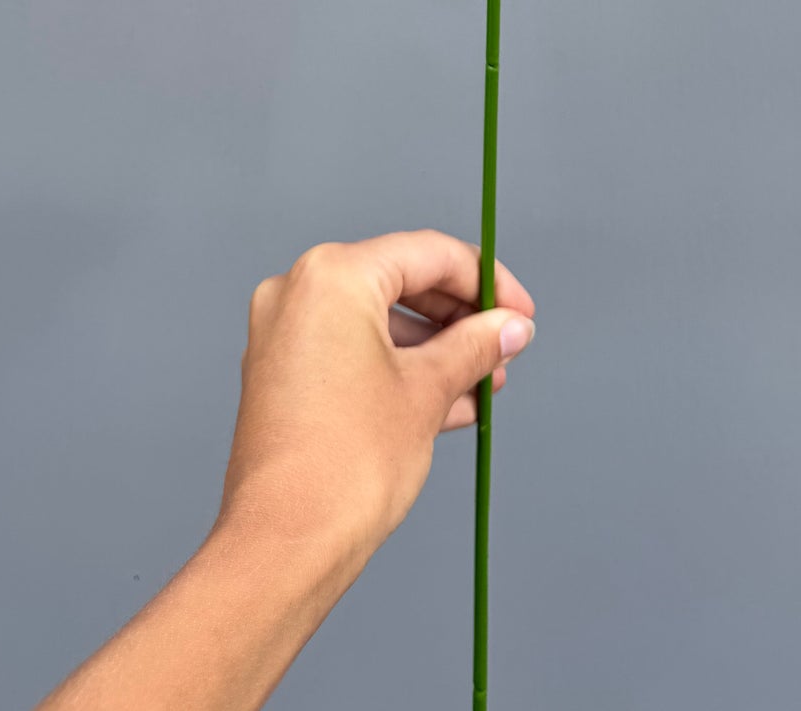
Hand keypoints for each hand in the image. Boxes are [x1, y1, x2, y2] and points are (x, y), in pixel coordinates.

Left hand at [215, 229, 535, 569]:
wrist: (285, 545)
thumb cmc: (345, 465)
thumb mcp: (428, 391)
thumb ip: (475, 346)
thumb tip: (509, 327)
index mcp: (333, 276)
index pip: (428, 254)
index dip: (486, 281)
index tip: (520, 311)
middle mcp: (298, 292)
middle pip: (401, 284)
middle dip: (459, 321)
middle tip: (503, 349)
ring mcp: (284, 334)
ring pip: (378, 324)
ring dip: (434, 351)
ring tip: (481, 386)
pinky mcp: (281, 375)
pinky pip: (352, 353)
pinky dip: (398, 371)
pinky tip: (446, 405)